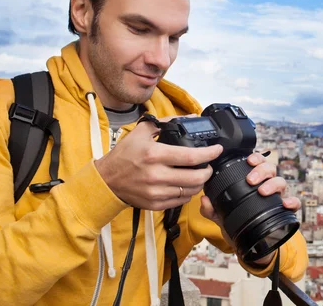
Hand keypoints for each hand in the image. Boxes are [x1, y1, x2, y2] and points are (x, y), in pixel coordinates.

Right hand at [95, 116, 222, 209]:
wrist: (106, 181)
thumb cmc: (124, 155)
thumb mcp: (141, 132)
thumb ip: (165, 123)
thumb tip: (189, 118)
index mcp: (154, 155)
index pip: (191, 156)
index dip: (209, 153)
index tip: (217, 149)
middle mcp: (156, 175)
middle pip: (196, 177)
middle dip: (208, 171)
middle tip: (208, 165)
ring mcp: (156, 192)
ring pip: (191, 191)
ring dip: (199, 182)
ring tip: (197, 174)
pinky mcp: (155, 204)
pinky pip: (181, 201)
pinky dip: (187, 192)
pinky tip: (184, 184)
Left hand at [200, 152, 300, 264]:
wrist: (250, 246)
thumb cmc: (238, 224)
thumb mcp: (222, 217)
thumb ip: (212, 209)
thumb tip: (204, 200)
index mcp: (253, 182)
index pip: (257, 163)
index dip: (256, 158)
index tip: (248, 160)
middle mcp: (267, 186)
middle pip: (270, 168)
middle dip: (261, 170)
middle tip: (250, 180)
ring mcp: (277, 197)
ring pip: (281, 181)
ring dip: (272, 184)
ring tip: (262, 191)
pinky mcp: (285, 211)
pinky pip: (294, 202)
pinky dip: (292, 201)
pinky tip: (285, 204)